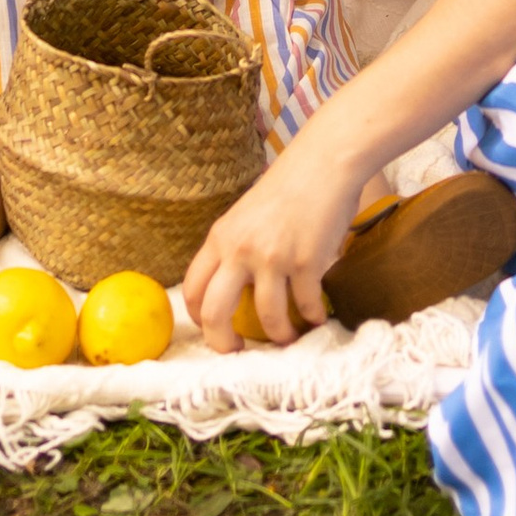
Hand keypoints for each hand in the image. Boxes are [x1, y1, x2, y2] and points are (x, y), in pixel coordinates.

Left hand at [184, 129, 374, 348]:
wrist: (324, 164)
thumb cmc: (288, 188)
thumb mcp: (245, 216)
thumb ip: (235, 247)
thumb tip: (231, 287)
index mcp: (220, 238)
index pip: (192, 290)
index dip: (198, 319)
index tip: (213, 330)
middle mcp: (239, 250)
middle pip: (214, 312)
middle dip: (222, 343)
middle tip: (237, 351)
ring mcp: (272, 258)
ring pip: (267, 317)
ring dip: (280, 336)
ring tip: (289, 338)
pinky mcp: (305, 262)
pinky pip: (304, 305)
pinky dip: (312, 317)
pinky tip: (317, 316)